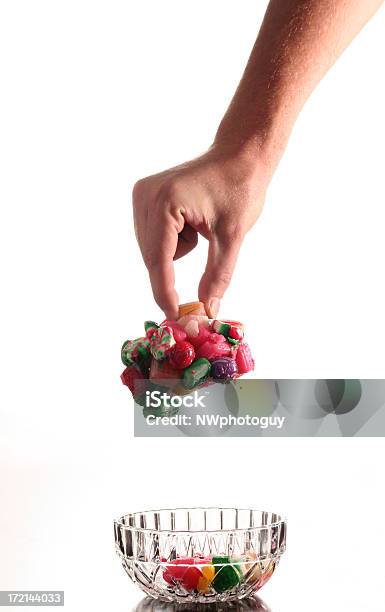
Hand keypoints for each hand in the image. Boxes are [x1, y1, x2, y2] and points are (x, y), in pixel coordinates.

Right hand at [133, 144, 269, 319]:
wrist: (239, 156)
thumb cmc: (240, 189)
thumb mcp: (232, 236)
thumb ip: (218, 275)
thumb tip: (207, 310)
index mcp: (166, 202)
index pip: (160, 259)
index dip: (165, 292)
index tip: (172, 316)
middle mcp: (146, 196)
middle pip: (152, 257)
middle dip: (171, 273)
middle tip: (198, 283)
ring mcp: (142, 194)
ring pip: (152, 250)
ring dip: (174, 253)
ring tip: (200, 229)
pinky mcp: (144, 196)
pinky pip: (154, 238)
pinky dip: (172, 242)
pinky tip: (192, 224)